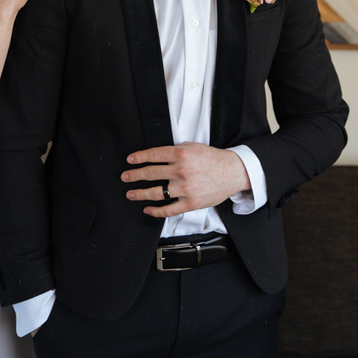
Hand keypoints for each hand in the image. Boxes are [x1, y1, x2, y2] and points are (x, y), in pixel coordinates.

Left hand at [121, 142, 250, 217]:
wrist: (232, 172)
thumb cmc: (212, 158)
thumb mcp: (193, 146)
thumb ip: (175, 150)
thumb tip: (157, 155)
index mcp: (181, 154)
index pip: (153, 155)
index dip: (138, 158)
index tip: (130, 160)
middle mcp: (181, 171)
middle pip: (150, 173)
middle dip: (134, 175)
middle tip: (125, 177)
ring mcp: (185, 188)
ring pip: (156, 192)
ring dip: (140, 194)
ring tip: (130, 193)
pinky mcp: (191, 203)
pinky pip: (169, 209)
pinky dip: (155, 211)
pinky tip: (147, 209)